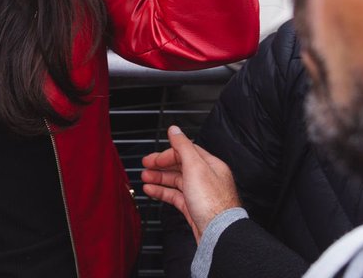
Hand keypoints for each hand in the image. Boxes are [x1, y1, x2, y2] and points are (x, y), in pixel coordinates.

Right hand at [141, 126, 241, 242]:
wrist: (218, 233)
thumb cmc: (212, 203)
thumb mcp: (195, 167)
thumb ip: (183, 146)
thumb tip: (174, 129)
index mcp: (210, 165)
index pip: (186, 152)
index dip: (168, 153)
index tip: (154, 158)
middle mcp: (206, 178)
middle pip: (179, 166)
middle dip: (160, 165)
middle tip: (145, 165)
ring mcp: (199, 194)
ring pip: (175, 181)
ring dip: (159, 178)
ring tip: (145, 177)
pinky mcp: (193, 208)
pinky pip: (174, 196)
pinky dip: (162, 191)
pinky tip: (151, 190)